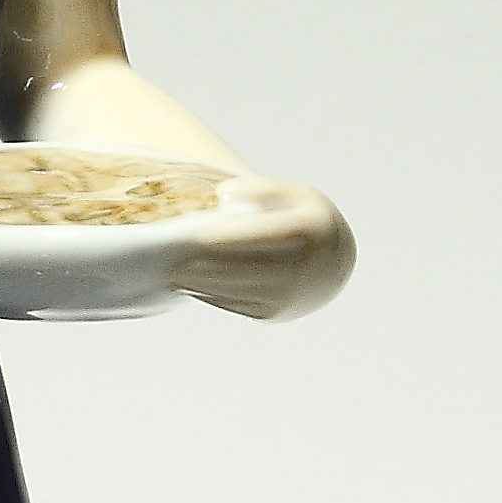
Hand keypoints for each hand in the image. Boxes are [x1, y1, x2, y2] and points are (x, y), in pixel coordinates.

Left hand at [168, 176, 354, 322]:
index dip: (226, 238)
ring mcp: (287, 297)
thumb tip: (223, 195)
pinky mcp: (272, 314)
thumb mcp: (292, 194)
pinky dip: (209, 294)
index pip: (261, 237)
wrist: (330, 265)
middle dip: (203, 266)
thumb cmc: (304, 220)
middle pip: (242, 270)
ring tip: (173, 272)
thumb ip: (260, 188)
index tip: (194, 235)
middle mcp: (302, 270)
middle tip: (170, 259)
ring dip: (201, 284)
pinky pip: (233, 304)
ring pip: (234, 291)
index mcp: (309, 233)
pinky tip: (190, 282)